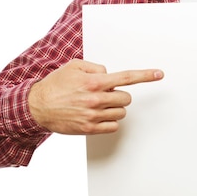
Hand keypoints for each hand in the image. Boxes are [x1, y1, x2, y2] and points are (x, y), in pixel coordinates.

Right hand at [28, 59, 163, 134]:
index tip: (159, 74)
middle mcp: (96, 99)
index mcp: (94, 82)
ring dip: (114, 108)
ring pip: (121, 113)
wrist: (36, 106)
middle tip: (104, 94)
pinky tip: (97, 116)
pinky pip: (113, 126)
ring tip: (97, 105)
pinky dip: (109, 121)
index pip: (127, 77)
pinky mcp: (89, 128)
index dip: (146, 75)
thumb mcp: (74, 66)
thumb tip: (108, 74)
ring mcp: (93, 115)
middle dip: (119, 95)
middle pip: (126, 98)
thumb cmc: (55, 85)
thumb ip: (96, 68)